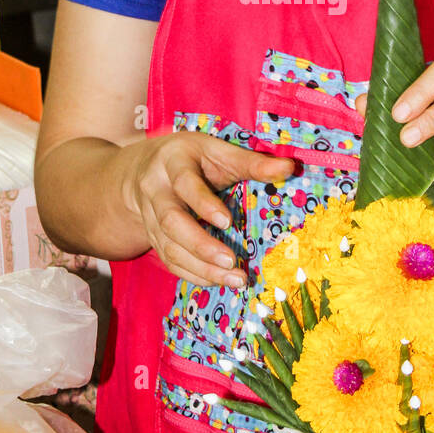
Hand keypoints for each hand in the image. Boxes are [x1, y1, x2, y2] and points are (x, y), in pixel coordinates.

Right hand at [121, 132, 294, 289]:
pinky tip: (217, 281)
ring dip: (201, 268)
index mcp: (172, 163)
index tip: (227, 222)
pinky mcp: (153, 238)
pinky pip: (168, 261)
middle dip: (200, 246)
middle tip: (232, 262)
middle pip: (170, 222)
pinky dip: (193, 274)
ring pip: (169, 248)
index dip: (203, 204)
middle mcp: (155, 191)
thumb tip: (289, 168)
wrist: (144, 169)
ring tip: (234, 279)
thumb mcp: (217, 150)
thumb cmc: (192, 157)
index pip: (184, 184)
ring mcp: (150, 218)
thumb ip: (250, 162)